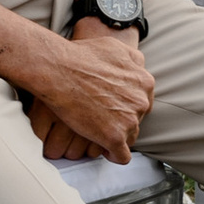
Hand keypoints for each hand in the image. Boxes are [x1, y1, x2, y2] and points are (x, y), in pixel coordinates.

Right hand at [24, 25, 156, 160]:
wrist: (59, 69)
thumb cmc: (81, 55)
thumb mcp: (115, 47)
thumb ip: (132, 59)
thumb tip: (138, 65)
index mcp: (144, 82)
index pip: (142, 101)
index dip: (126, 105)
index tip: (113, 107)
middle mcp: (141, 102)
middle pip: (137, 119)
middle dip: (122, 120)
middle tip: (103, 119)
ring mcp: (129, 121)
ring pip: (130, 137)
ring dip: (116, 136)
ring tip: (98, 133)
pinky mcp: (114, 138)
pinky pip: (122, 156)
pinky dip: (113, 155)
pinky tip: (103, 149)